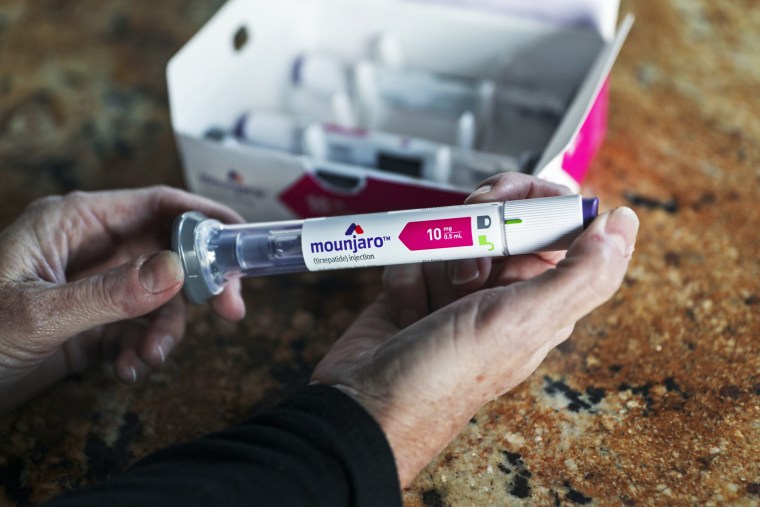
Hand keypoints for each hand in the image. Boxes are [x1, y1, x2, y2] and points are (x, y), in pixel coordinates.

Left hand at [0, 186, 245, 414]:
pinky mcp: (95, 323)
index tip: (242, 242)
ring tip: (147, 362)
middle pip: (170, 251)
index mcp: (75, 223)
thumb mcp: (38, 314)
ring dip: (166, 331)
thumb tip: (175, 271)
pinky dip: (146, 350)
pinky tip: (128, 372)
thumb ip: (109, 293)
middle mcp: (91, 248)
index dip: (204, 218)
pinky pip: (142, 328)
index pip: (156, 205)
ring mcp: (96, 287)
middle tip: (232, 311)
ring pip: (162, 297)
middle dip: (200, 283)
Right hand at [312, 173, 638, 486]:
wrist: (365, 404)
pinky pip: (415, 251)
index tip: (503, 201)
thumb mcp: (521, 321)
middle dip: (472, 231)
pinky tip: (403, 308)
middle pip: (500, 219)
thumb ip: (581, 272)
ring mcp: (457, 291)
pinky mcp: (417, 289)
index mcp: (543, 297)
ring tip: (428, 303)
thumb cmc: (443, 378)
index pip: (556, 223)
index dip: (532, 200)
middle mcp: (504, 292)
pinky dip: (404, 272)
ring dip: (433, 257)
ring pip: (453, 232)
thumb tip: (623, 223)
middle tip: (463, 264)